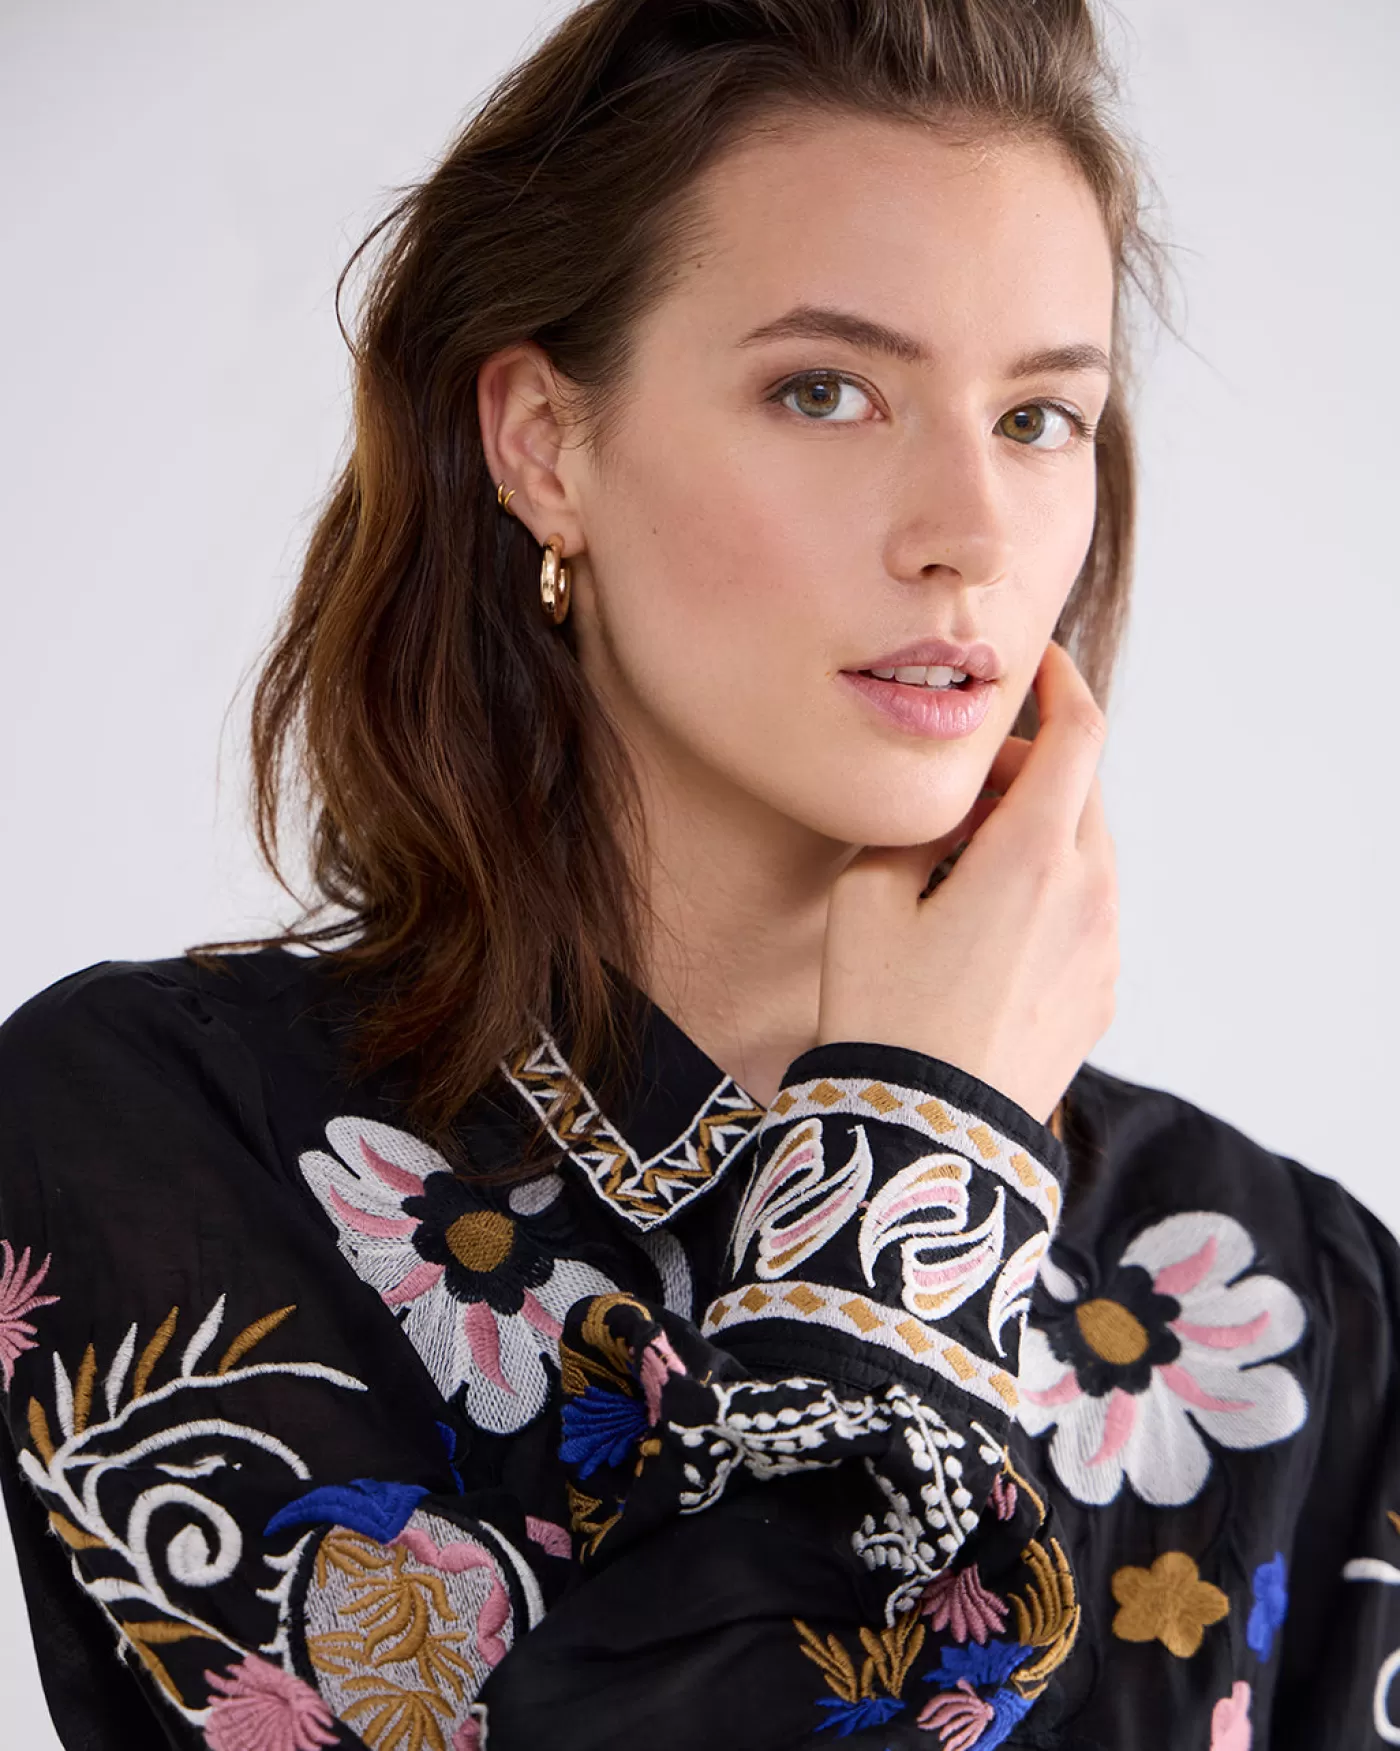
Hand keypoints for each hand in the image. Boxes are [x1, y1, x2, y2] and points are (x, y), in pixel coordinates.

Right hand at [817, 638, 1118, 1125]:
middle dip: (1028, 770)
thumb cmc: (884, 1013)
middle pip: (1080, 792)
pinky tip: (982, 931)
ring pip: (1083, 855)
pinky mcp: (1100, 994)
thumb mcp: (868, 897)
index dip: (1062, 682)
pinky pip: (1083, 914)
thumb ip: (914, 831)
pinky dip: (1045, 893)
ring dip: (1034, 836)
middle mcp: (1091, 894)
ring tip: (959, 870)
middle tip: (962, 789)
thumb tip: (944, 817)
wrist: (927, 1134)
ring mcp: (1105, 949)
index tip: (1038, 662)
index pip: (1078, 733)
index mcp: (1037, 854)